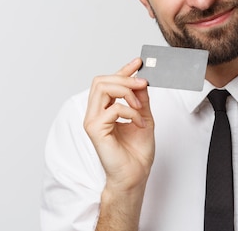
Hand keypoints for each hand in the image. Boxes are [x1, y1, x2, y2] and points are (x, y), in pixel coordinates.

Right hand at [83, 58, 154, 191]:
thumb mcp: (144, 117)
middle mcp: (95, 113)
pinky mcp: (95, 130)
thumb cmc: (137, 152)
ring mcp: (92, 121)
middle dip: (124, 78)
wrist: (135, 175)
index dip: (123, 70)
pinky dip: (131, 112)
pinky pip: (113, 109)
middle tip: (143, 83)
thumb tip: (141, 81)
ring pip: (102, 88)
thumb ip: (141, 99)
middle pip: (101, 81)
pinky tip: (139, 123)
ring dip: (126, 91)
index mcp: (105, 110)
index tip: (138, 62)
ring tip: (140, 105)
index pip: (109, 83)